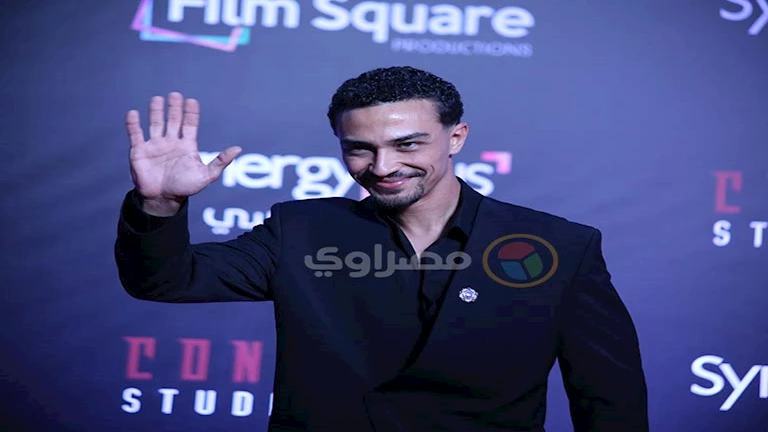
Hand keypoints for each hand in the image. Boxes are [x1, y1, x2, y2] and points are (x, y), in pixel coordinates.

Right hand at [125, 92, 241, 215]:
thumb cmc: (185, 188)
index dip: (190, 113)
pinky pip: (136, 134)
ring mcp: (155, 145)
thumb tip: (238, 149)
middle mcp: (171, 142)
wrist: (163, 199)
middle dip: (174, 108)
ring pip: (155, 124)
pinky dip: (133, 124)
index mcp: (187, 145)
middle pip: (173, 120)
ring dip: (156, 112)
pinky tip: (133, 113)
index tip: (192, 101)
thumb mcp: (206, 176)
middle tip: (175, 94)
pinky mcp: (139, 151)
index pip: (189, 124)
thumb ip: (220, 162)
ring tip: (157, 99)